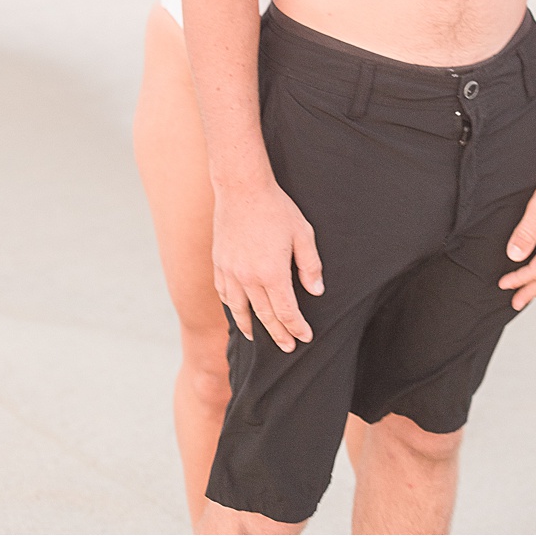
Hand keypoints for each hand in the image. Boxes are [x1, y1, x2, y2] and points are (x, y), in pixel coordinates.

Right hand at [211, 176, 323, 351]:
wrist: (242, 187)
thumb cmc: (276, 209)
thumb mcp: (303, 234)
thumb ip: (310, 266)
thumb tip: (316, 292)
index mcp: (272, 273)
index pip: (287, 312)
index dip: (297, 327)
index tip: (305, 337)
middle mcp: (248, 277)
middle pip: (264, 316)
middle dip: (278, 334)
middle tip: (287, 347)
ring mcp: (230, 270)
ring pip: (239, 308)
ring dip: (249, 326)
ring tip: (255, 338)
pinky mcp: (219, 261)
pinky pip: (223, 291)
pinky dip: (231, 305)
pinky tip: (236, 309)